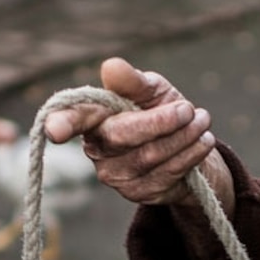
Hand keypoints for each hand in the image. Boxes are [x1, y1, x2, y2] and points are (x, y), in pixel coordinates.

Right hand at [43, 56, 230, 212]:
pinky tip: (203, 141)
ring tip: (203, 120)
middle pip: (122, 135)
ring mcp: (114, 175)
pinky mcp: (136, 193)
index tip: (56, 131)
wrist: (189, 148)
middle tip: (188, 109)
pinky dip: (190, 154)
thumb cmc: (162, 111)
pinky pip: (166, 173)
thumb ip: (133, 81)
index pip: (75, 118)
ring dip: (184, 136)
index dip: (63, 122)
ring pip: (150, 155)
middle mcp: (96, 149)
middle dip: (161, 121)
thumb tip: (110, 66)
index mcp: (93, 118)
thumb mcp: (152, 90)